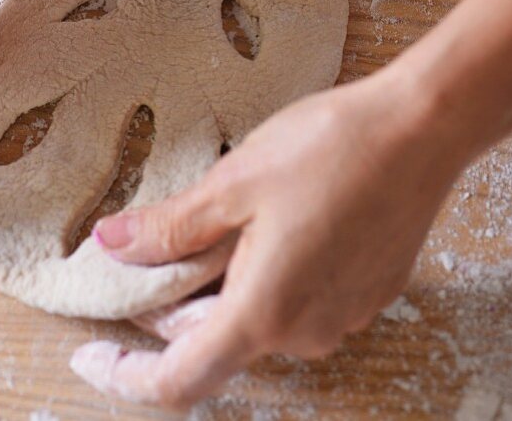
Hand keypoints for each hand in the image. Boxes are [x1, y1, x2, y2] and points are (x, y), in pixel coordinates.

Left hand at [71, 67, 464, 408]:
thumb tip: (112, 246)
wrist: (423, 129)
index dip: (124, 374)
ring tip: (222, 218)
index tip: (88, 354)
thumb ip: (170, 228)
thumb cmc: (330, 148)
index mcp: (263, 313)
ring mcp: (342, 316)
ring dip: (224, 286)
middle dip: (173, 307)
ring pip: (258, 319)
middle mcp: (305, 332)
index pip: (178, 381)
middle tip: (153, 246)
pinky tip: (272, 220)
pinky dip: (268, 277)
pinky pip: (299, 302)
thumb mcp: (234, 182)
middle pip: (216, 342)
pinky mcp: (367, 293)